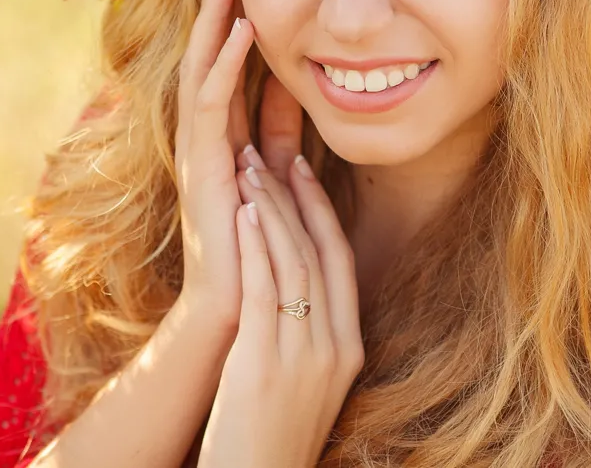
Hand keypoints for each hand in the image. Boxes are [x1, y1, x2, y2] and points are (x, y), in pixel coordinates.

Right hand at [173, 0, 256, 334]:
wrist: (237, 316)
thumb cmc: (264, 256)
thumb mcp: (280, 180)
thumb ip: (283, 138)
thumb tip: (299, 89)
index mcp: (225, 141)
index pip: (228, 68)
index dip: (236, 22)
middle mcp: (205, 140)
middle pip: (208, 58)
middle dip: (218, 7)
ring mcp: (197, 153)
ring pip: (202, 70)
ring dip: (214, 20)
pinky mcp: (200, 169)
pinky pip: (211, 105)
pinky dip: (225, 64)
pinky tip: (241, 30)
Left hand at [198, 143, 364, 467]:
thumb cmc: (270, 437)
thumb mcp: (306, 383)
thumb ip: (306, 337)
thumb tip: (295, 293)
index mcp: (348, 349)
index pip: (340, 261)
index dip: (321, 211)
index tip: (301, 170)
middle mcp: (334, 347)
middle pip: (319, 252)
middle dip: (292, 198)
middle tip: (268, 154)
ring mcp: (303, 356)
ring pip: (293, 263)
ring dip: (269, 209)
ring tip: (247, 168)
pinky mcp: (265, 364)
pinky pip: (265, 291)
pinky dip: (255, 246)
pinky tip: (241, 213)